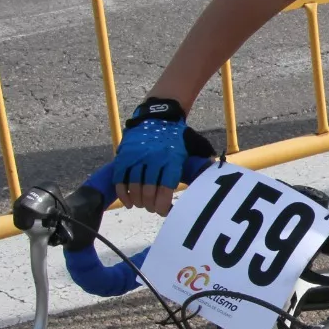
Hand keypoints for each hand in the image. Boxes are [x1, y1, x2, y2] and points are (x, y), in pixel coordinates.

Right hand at [112, 98, 211, 214]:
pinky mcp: (124, 155)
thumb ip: (200, 162)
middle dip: (150, 206)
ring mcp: (137, 157)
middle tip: (153, 208)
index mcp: (171, 159)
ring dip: (138, 201)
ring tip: (142, 205)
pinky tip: (128, 203)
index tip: (164, 212)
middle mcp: (153, 159)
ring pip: (134, 187)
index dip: (163, 206)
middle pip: (148, 191)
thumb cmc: (177, 137)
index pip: (165, 189)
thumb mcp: (192, 148)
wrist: (158, 116)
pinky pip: (120, 179)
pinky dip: (123, 194)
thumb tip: (209, 176)